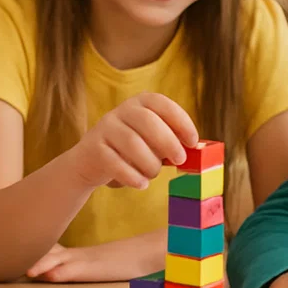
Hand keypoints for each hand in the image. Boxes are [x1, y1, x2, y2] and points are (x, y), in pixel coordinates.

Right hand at [68, 93, 195, 189]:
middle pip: (147, 120)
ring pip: (131, 142)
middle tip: (180, 160)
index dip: (180, 120)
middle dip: (168, 142)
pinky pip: (114, 162)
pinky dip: (132, 176)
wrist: (90, 162)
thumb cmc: (131, 152)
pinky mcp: (93, 148)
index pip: (161, 103)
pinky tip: (141, 184)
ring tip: (154, 174)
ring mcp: (105, 128)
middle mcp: (120, 111)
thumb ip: (171, 143)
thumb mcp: (151, 142)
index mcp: (139, 104)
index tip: (193, 141)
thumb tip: (197, 153)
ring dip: (149, 163)